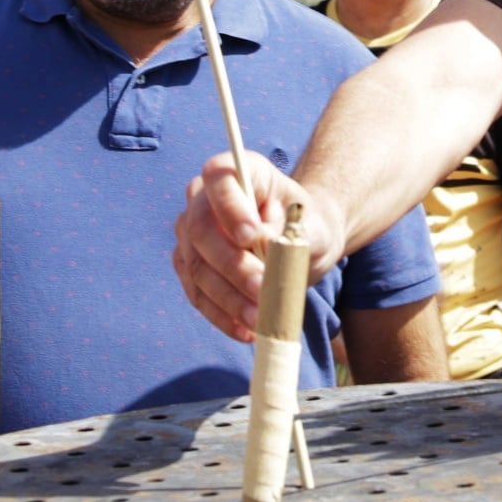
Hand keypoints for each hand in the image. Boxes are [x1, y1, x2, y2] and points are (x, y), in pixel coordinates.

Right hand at [172, 151, 345, 341]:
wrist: (302, 242)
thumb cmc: (307, 226)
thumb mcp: (312, 224)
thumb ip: (290, 229)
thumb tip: (263, 244)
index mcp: (240, 171)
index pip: (219, 178)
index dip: (229, 207)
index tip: (251, 236)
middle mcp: (204, 198)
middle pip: (200, 229)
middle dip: (231, 264)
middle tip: (261, 289)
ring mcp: (191, 233)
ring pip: (196, 266)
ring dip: (227, 298)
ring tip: (259, 319)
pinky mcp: (189, 267)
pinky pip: (196, 294)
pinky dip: (221, 316)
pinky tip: (245, 330)